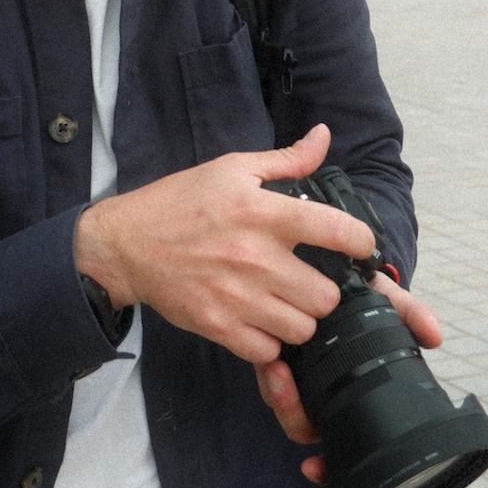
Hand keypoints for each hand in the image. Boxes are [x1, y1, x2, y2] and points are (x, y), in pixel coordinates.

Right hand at [74, 123, 381, 363]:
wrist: (126, 243)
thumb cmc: (180, 202)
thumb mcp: (233, 169)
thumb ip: (286, 159)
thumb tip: (324, 137)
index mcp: (263, 212)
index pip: (336, 231)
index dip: (361, 242)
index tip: (359, 246)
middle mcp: (255, 257)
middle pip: (327, 296)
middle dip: (325, 289)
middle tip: (310, 280)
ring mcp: (237, 297)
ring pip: (302, 329)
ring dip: (299, 318)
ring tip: (287, 303)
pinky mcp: (218, 326)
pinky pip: (268, 350)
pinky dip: (269, 341)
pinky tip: (261, 321)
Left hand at [257, 273, 443, 483]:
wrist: (331, 258)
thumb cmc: (363, 289)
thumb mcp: (387, 300)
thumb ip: (410, 314)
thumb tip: (435, 335)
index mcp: (348, 391)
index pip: (335, 441)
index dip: (325, 466)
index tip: (313, 470)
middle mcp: (320, 388)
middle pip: (301, 426)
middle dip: (292, 417)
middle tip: (288, 392)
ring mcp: (295, 370)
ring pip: (279, 402)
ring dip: (276, 395)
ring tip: (276, 371)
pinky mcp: (269, 348)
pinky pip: (263, 373)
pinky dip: (265, 373)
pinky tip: (268, 359)